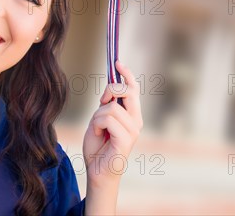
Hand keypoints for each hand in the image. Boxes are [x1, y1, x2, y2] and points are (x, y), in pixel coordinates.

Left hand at [83, 60, 143, 186]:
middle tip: (101, 100)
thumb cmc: (98, 147)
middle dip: (111, 89)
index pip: (134, 89)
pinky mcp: (126, 139)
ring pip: (111, 107)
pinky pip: (107, 119)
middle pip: (128, 91)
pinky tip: (99, 136)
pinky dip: (97, 125)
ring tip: (98, 130)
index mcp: (132, 115)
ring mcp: (133, 130)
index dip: (126, 74)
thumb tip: (111, 91)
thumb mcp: (99, 120)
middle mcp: (136, 121)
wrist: (97, 172)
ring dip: (97, 116)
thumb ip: (107, 106)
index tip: (117, 62)